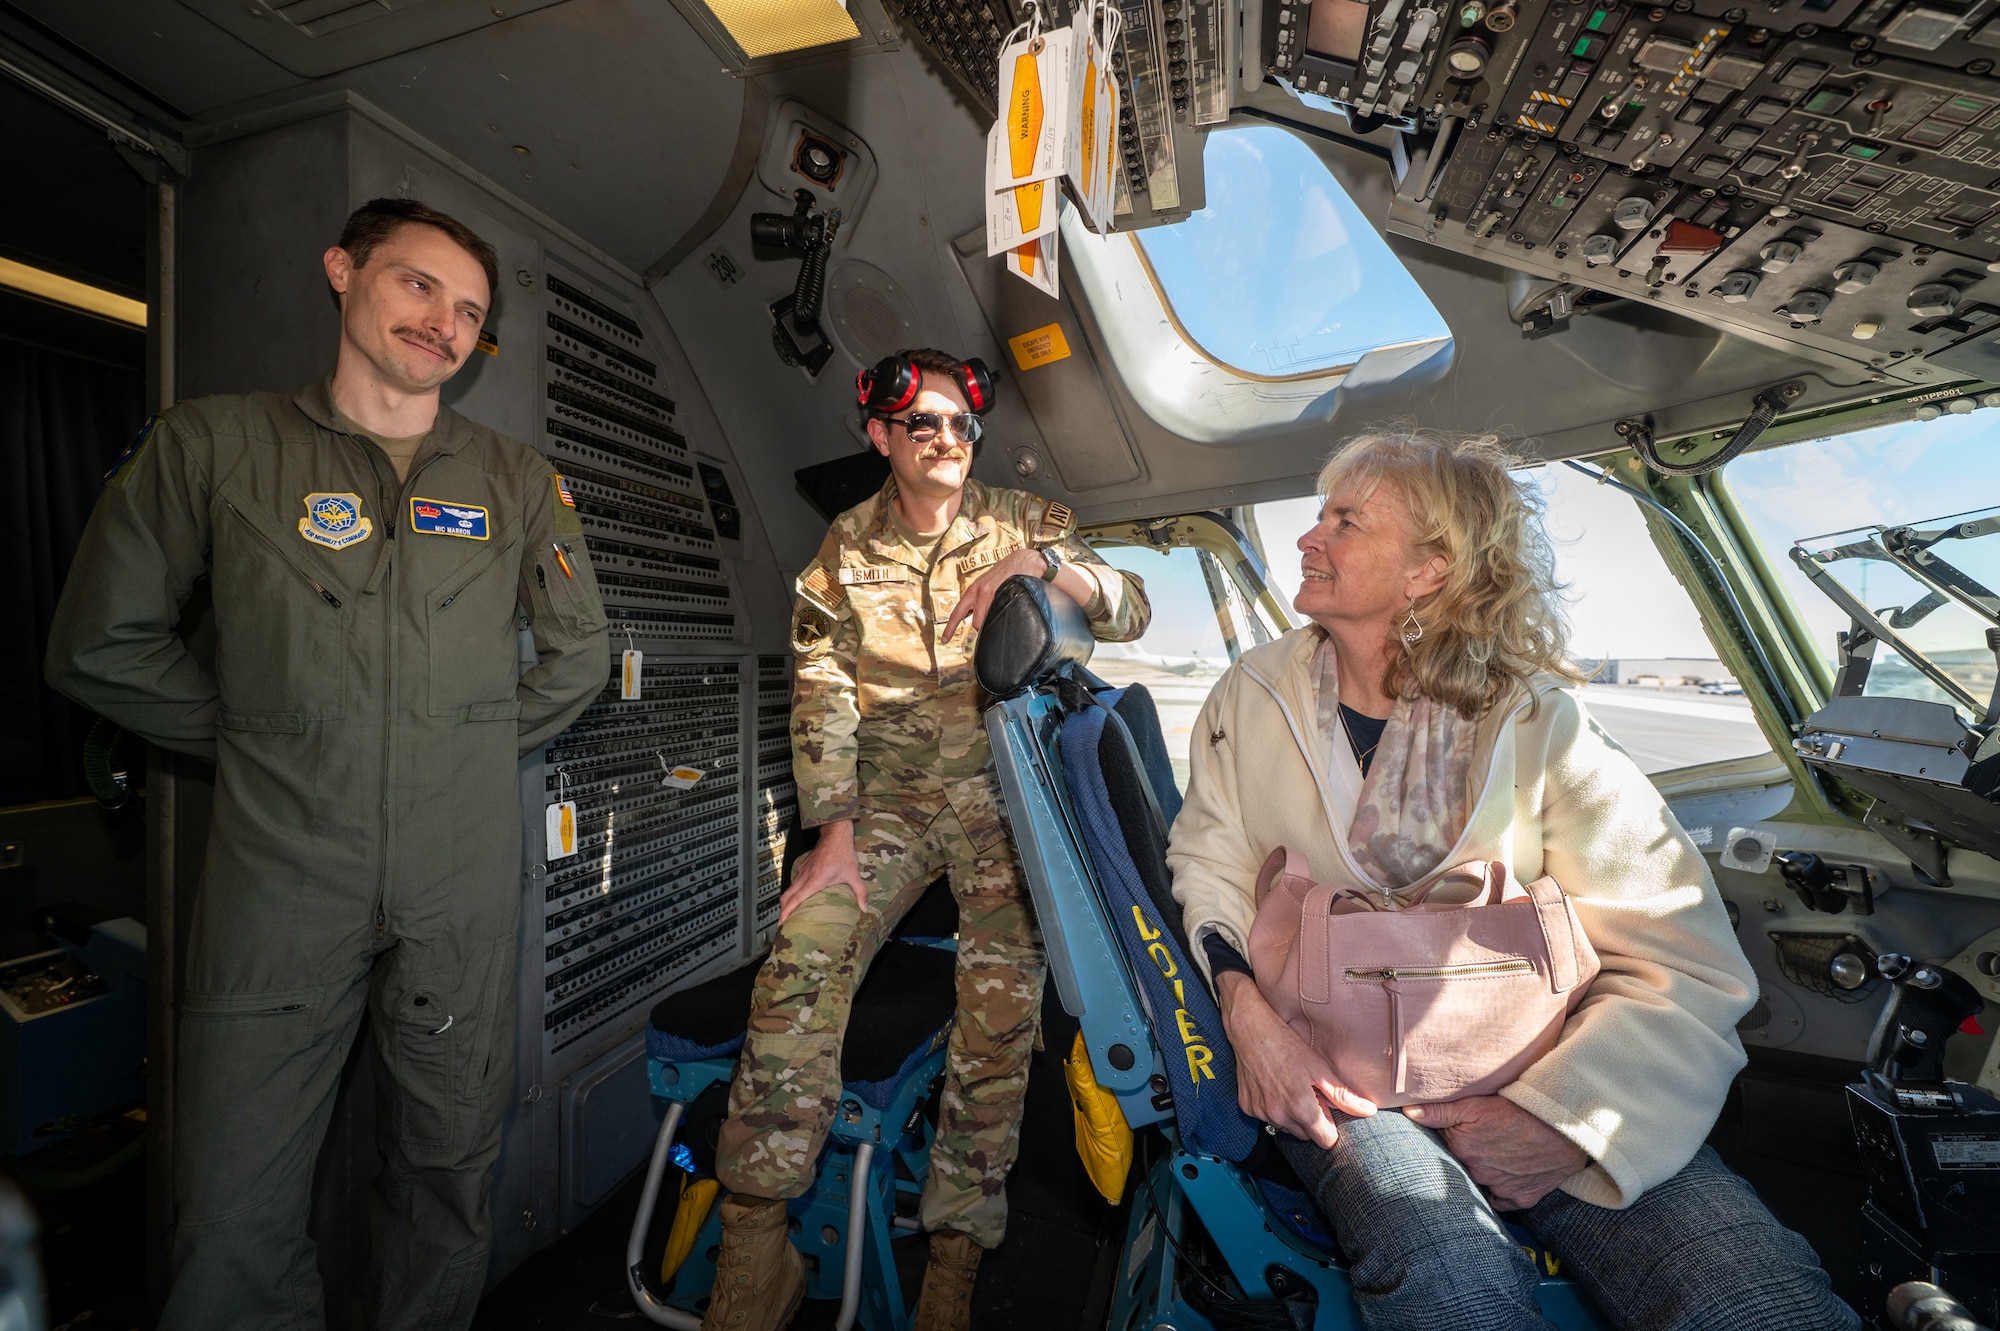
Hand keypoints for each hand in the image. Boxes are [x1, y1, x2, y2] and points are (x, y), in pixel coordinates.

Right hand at [778, 820, 867, 922]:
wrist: (835, 834)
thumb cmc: (843, 854)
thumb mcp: (853, 874)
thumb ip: (860, 893)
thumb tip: (865, 909)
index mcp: (815, 881)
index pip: (796, 899)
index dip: (786, 912)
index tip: (781, 923)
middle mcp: (805, 877)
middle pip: (787, 897)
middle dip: (782, 911)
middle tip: (783, 924)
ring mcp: (802, 871)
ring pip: (789, 889)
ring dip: (787, 902)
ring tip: (789, 914)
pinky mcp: (803, 866)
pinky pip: (794, 881)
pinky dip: (792, 891)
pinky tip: (798, 897)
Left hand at [942, 548, 1058, 642]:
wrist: (1022, 560)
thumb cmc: (1005, 576)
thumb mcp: (986, 587)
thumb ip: (978, 602)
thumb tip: (975, 619)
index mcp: (972, 591)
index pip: (957, 613)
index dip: (950, 628)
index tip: (944, 641)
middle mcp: (978, 592)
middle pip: (977, 624)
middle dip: (985, 626)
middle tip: (994, 620)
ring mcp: (992, 592)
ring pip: (989, 621)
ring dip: (996, 620)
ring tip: (1005, 608)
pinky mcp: (1005, 592)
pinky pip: (1002, 613)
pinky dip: (1006, 614)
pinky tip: (1012, 606)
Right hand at [1215, 971, 1375, 1147]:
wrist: (1250, 1028)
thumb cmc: (1287, 1044)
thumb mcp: (1320, 1068)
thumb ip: (1343, 1095)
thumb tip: (1369, 1111)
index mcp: (1301, 1108)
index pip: (1325, 1141)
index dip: (1330, 1127)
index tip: (1327, 1109)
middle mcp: (1279, 1116)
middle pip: (1305, 1136)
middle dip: (1311, 1121)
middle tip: (1308, 1093)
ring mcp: (1260, 1112)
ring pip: (1286, 1127)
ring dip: (1291, 1116)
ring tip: (1289, 1087)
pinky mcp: (1246, 1107)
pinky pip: (1267, 1118)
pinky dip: (1273, 1108)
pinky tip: (1273, 1086)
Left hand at [1403, 1096, 1587, 1209]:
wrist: (1565, 1126)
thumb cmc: (1520, 1110)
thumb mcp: (1477, 1103)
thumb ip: (1439, 1111)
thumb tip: (1408, 1113)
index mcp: (1461, 1148)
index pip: (1446, 1145)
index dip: (1454, 1136)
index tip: (1466, 1130)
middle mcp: (1477, 1173)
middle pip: (1464, 1165)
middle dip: (1470, 1155)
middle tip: (1487, 1140)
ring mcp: (1500, 1189)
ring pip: (1483, 1182)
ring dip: (1487, 1171)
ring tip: (1501, 1153)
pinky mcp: (1521, 1199)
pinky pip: (1502, 1199)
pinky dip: (1503, 1189)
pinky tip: (1510, 1172)